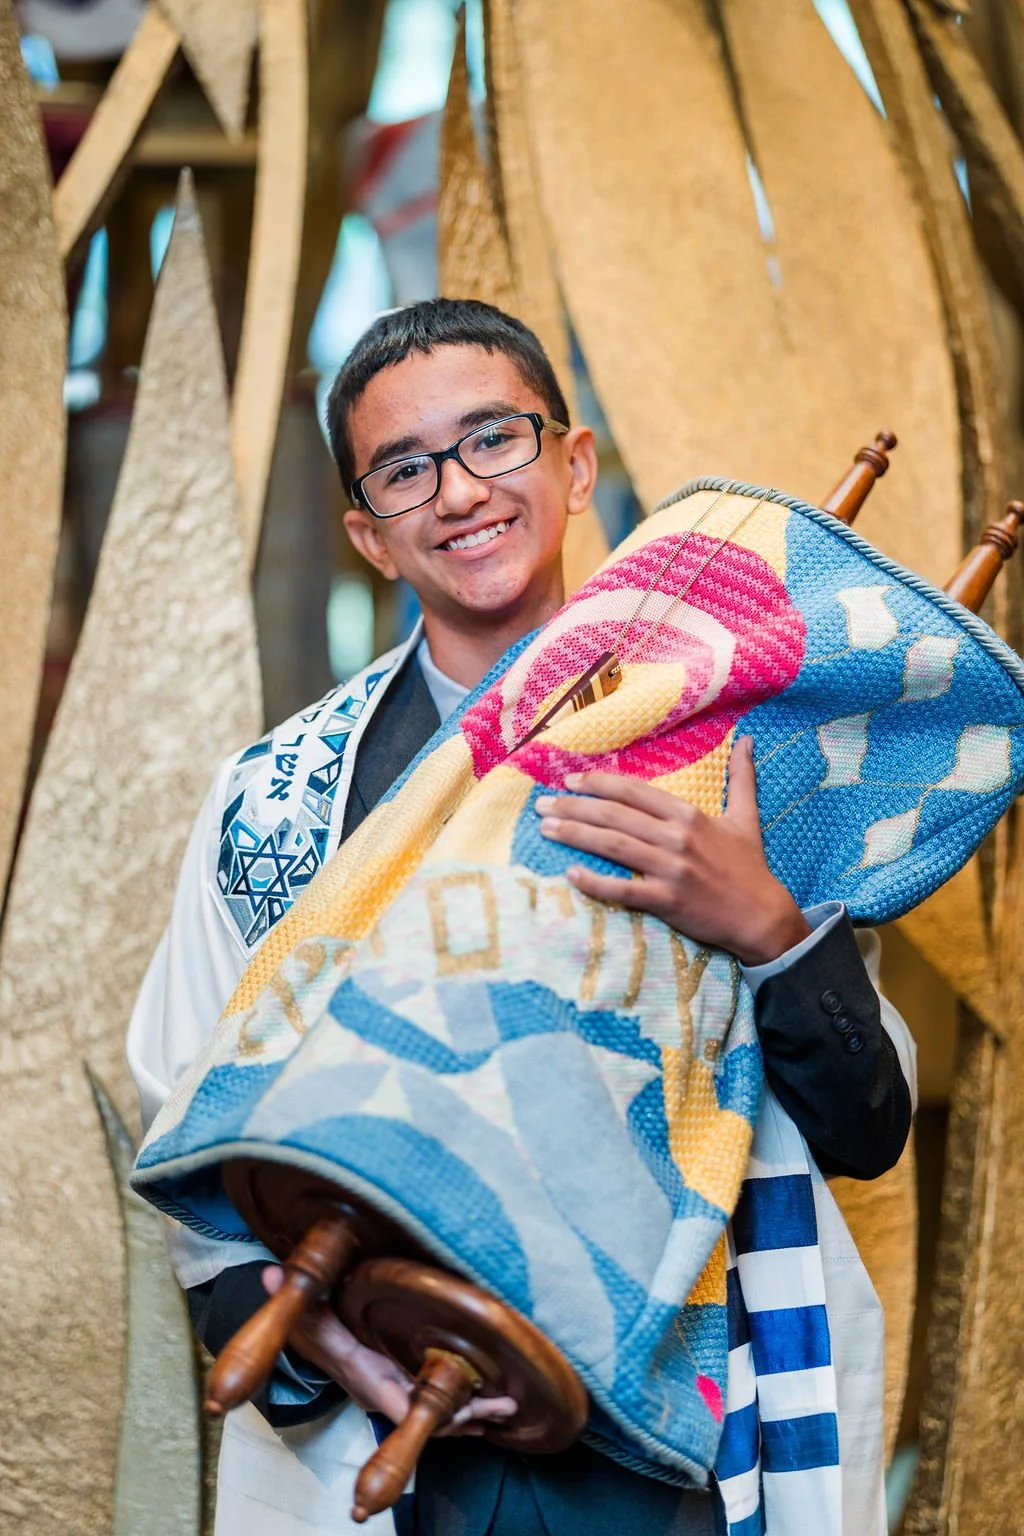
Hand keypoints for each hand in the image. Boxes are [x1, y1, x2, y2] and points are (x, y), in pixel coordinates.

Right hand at [262, 1266, 517, 1434]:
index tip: (462, 1408)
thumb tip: (269, 1274)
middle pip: (429, 1415)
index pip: (400, 1403)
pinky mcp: (409, 1384)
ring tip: (507, 1404)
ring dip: (473, 1411)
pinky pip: (440, 1404)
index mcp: (368, 1376)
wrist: (319, 1341)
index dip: (430, 1411)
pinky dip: (466, 1405)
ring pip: (439, 1413)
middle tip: (500, 1404)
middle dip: (466, 1413)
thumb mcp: (308, 1316)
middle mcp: (387, 1391)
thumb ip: (294, 1299)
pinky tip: (494, 1401)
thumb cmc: (320, 1330)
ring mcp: (399, 1391)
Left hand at [534, 736, 809, 965]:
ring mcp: (672, 869)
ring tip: (546, 830)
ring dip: (575, 835)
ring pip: (613, 846)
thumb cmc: (749, 867)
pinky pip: (624, 890)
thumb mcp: (746, 816)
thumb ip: (741, 777)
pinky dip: (596, 882)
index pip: (633, 791)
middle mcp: (677, 837)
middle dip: (574, 807)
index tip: (570, 780)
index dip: (598, 783)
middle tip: (543, 805)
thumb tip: (745, 740)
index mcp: (688, 815)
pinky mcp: (668, 901)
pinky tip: (571, 874)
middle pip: (615, 815)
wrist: (762, 916)